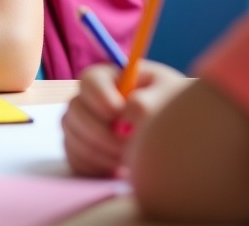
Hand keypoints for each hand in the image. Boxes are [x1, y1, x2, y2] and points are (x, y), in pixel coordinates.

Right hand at [63, 60, 185, 177]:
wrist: (176, 141)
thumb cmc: (172, 111)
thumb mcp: (167, 98)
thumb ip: (145, 103)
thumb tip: (123, 116)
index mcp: (111, 78)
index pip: (89, 79)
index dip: (99, 96)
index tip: (118, 113)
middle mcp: (90, 99)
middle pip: (75, 108)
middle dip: (100, 131)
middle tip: (126, 146)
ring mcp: (82, 124)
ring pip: (72, 133)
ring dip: (99, 151)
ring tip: (127, 160)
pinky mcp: (81, 149)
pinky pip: (74, 157)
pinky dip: (93, 166)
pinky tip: (117, 169)